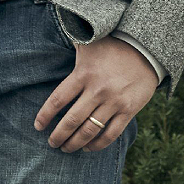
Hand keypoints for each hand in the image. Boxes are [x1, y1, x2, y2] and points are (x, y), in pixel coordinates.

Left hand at [32, 35, 157, 152]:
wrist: (145, 49)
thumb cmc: (112, 45)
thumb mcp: (88, 43)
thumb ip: (71, 47)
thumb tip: (55, 35)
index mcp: (83, 73)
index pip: (58, 99)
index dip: (45, 115)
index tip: (38, 126)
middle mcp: (97, 90)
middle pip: (72, 120)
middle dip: (59, 136)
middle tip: (51, 143)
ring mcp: (113, 102)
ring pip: (90, 130)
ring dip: (75, 143)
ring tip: (67, 148)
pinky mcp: (128, 110)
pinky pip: (111, 134)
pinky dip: (98, 144)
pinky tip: (88, 148)